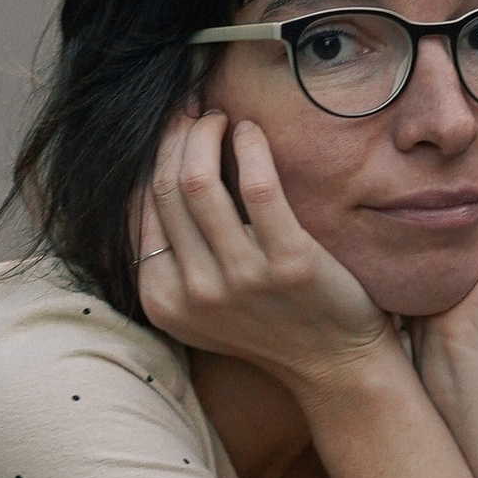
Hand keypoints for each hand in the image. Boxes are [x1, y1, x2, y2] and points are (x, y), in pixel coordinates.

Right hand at [134, 110, 397, 394]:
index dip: (154, 157)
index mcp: (162, 301)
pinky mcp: (289, 264)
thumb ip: (174, 254)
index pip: (141, 207)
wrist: (335, 363)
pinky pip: (256, 186)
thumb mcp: (203, 303)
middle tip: (196, 113)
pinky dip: (250, 146)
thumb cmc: (270, 323)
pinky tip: (252, 133)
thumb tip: (154, 173)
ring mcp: (241, 280)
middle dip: (176, 136)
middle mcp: (195, 293)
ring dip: (206, 133)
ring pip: (197, 180)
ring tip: (221, 119)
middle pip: (165, 187)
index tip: (173, 130)